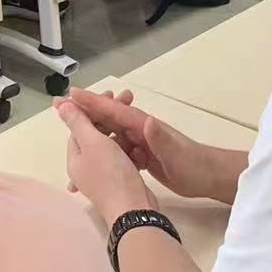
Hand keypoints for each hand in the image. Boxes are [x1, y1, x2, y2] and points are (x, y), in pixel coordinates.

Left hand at [58, 99, 157, 224]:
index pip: (79, 125)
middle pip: (94, 133)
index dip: (93, 107)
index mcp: (75, 157)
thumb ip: (77, 122)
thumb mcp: (93, 142)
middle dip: (109, 115)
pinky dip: (127, 144)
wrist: (133, 208)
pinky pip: (120, 155)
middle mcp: (84, 166)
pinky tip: (138, 138)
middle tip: (128, 99)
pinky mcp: (117, 179)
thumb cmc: (111, 173)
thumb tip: (58, 104)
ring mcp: (101, 174)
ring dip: (120, 128)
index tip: (111, 93)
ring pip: (109, 143)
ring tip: (135, 115)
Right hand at [67, 88, 224, 201]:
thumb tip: (146, 119)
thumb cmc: (192, 164)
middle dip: (87, 113)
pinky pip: (121, 151)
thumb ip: (160, 137)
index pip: (114, 110)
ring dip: (95, 133)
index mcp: (144, 125)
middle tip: (62, 110)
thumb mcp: (175, 152)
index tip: (71, 94)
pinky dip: (108, 152)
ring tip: (72, 136)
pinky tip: (97, 159)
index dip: (92, 102)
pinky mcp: (146, 156)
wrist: (208, 177)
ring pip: (113, 135)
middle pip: (108, 119)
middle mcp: (141, 130)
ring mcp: (143, 143)